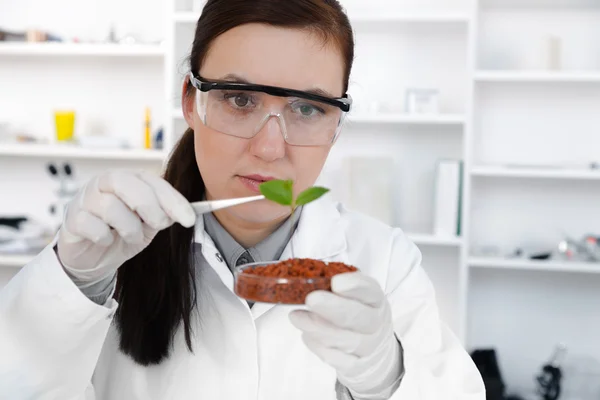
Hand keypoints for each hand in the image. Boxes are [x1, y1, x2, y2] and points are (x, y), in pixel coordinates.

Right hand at [56, 170, 195, 283]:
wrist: (93, 257)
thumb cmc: (122, 233)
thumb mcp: (149, 224)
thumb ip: (163, 214)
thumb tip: (184, 212)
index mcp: (128, 179)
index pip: (152, 182)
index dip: (173, 200)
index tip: (189, 219)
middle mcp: (105, 183)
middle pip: (127, 184)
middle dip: (150, 207)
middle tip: (159, 225)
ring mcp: (85, 199)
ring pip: (110, 206)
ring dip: (128, 227)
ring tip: (130, 236)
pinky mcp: (72, 219)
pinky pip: (90, 225)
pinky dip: (104, 236)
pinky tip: (106, 240)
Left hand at [289, 272, 402, 398]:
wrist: (375, 352)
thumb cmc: (359, 316)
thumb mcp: (356, 297)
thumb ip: (336, 288)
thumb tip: (306, 278)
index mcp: (376, 300)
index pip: (370, 291)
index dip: (354, 287)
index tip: (336, 282)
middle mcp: (375, 323)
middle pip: (358, 318)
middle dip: (333, 308)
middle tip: (311, 299)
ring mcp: (367, 347)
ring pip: (344, 340)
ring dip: (317, 327)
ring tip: (297, 316)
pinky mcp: (354, 365)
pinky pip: (334, 358)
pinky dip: (317, 345)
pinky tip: (306, 334)